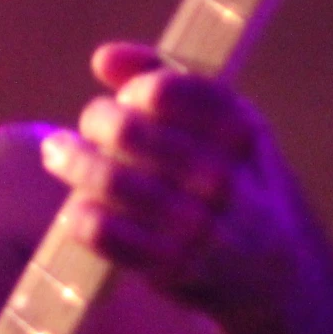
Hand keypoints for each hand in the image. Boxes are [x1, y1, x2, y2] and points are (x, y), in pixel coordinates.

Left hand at [41, 42, 310, 316]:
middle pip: (129, 132)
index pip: (167, 90)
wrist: (273, 275)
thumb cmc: (233, 181)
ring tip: (58, 153)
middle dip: (96, 122)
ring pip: (111, 181)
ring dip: (74, 163)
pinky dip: (81, 216)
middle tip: (84, 129)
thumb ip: (163, 79)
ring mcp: (199, 225)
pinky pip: (107, 234)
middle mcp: (224, 177)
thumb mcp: (222, 127)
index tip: (127, 99)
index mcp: (240, 131)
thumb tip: (104, 58)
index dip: (135, 90)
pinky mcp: (172, 266)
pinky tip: (74, 209)